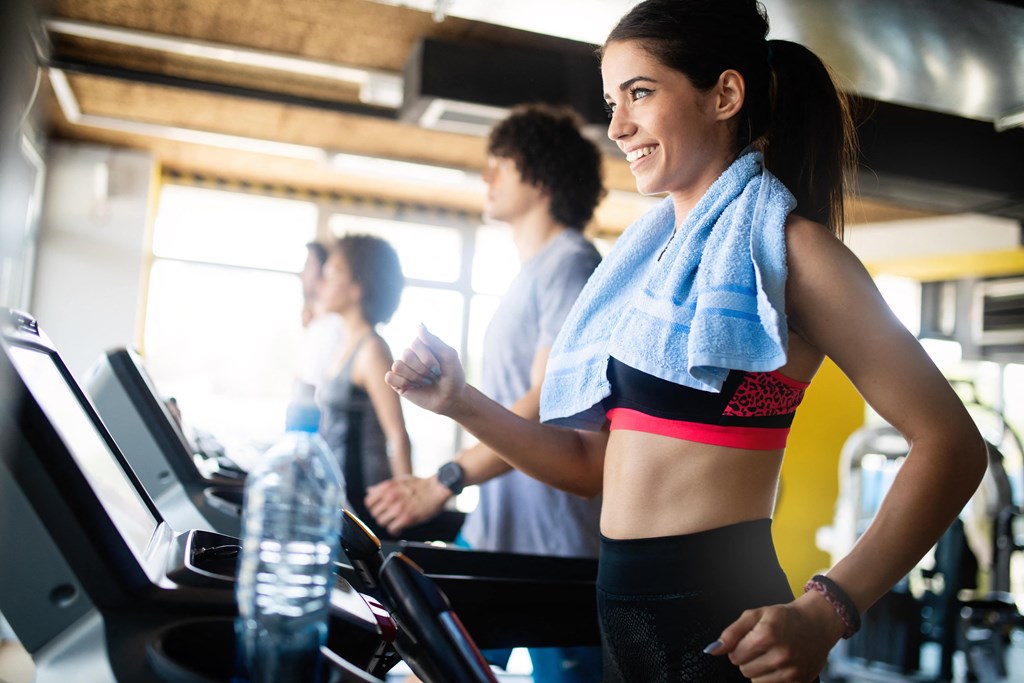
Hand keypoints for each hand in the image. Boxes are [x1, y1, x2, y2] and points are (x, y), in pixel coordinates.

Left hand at [365, 475, 449, 535]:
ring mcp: (398, 508)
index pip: (368, 501)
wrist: (437, 488)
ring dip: (388, 523)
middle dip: (381, 515)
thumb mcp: (399, 480)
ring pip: (381, 522)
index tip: (379, 509)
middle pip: (374, 513)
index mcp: (388, 487)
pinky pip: (392, 529)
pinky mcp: (406, 518)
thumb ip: (383, 487)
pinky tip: (400, 528)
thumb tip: (369, 490)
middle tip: (388, 516)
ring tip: (394, 522)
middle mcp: (391, 497)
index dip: (373, 507)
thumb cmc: (420, 484)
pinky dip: (395, 530)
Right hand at [384, 324, 464, 415]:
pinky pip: (389, 377)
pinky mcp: (397, 383)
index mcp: (421, 345)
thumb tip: (419, 325)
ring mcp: (403, 368)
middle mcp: (410, 354)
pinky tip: (413, 386)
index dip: (428, 358)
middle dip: (423, 369)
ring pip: (398, 365)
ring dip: (415, 377)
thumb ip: (434, 341)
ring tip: (425, 382)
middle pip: (406, 355)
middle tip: (433, 376)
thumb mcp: (449, 356)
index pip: (415, 343)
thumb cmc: (453, 376)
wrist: (452, 398)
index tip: (439, 367)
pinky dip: (402, 382)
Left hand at [707, 593, 843, 681]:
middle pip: (745, 671)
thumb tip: (712, 650)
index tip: (750, 640)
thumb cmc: (784, 618)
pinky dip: (772, 678)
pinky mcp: (799, 681)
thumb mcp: (755, 615)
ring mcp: (791, 671)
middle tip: (763, 647)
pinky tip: (780, 665)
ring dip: (760, 671)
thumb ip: (731, 632)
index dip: (739, 648)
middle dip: (749, 659)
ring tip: (771, 655)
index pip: (734, 656)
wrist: (817, 623)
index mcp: (766, 636)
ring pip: (757, 682)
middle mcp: (780, 655)